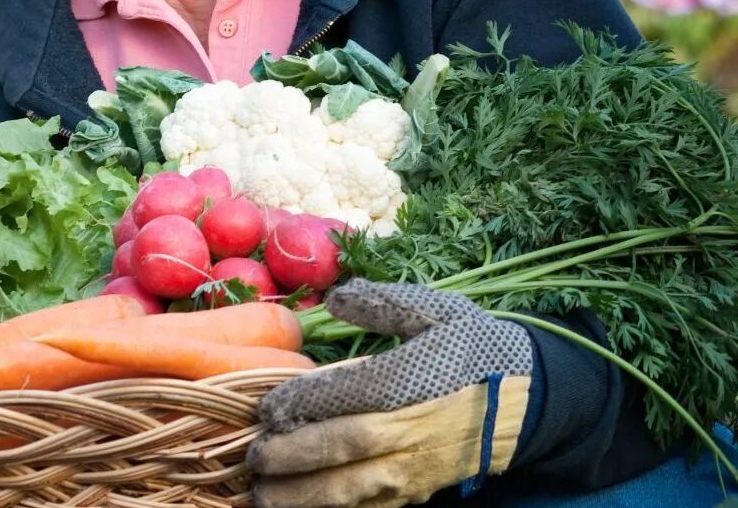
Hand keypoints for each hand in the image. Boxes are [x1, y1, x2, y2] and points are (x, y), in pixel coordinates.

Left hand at [249, 280, 534, 507]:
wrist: (531, 400)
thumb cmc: (474, 350)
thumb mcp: (437, 313)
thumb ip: (384, 303)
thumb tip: (335, 297)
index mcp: (413, 380)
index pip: (350, 395)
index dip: (304, 404)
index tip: (266, 410)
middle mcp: (413, 429)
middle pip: (347, 447)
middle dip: (295, 457)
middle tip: (254, 459)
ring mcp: (417, 466)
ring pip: (357, 489)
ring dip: (307, 497)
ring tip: (264, 498)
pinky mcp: (420, 490)